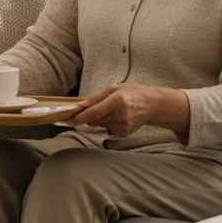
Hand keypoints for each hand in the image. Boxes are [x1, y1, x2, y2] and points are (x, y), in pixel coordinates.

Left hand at [74, 83, 188, 138]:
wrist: (152, 105)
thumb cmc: (131, 93)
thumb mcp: (114, 88)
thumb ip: (96, 97)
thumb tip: (80, 106)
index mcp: (117, 101)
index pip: (94, 113)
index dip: (80, 117)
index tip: (70, 119)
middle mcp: (120, 115)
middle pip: (94, 120)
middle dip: (88, 116)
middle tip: (91, 108)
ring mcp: (123, 126)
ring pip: (99, 125)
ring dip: (99, 119)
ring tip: (111, 110)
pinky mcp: (124, 134)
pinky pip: (107, 129)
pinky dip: (107, 124)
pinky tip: (117, 117)